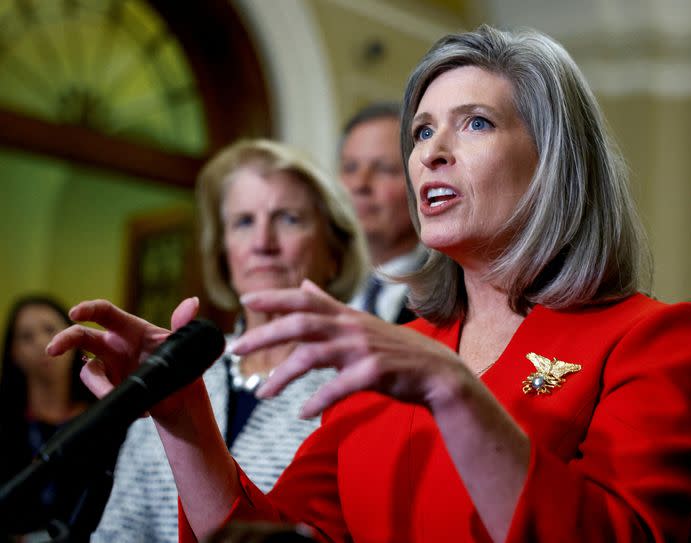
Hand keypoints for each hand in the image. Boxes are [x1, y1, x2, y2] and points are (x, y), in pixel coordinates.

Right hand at [46, 297, 199, 414]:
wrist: (181, 396)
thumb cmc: (180, 363)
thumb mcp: (183, 345)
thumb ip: (183, 324)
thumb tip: (192, 302)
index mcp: (131, 328)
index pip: (104, 312)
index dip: (88, 309)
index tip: (75, 313)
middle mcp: (114, 344)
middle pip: (81, 336)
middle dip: (64, 340)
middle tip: (52, 350)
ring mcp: (107, 366)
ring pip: (88, 371)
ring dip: (101, 386)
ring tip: (121, 395)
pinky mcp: (107, 386)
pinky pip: (99, 392)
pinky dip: (114, 399)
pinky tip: (141, 410)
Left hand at [229, 280, 470, 417]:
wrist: (436, 372)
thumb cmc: (394, 349)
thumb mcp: (360, 322)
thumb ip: (330, 305)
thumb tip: (305, 284)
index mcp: (346, 315)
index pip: (305, 298)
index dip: (275, 296)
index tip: (245, 300)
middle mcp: (351, 326)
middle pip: (300, 323)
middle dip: (264, 334)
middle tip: (236, 350)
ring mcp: (363, 349)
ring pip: (312, 356)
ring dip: (281, 375)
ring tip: (261, 394)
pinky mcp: (374, 372)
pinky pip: (338, 387)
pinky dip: (317, 400)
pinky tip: (302, 413)